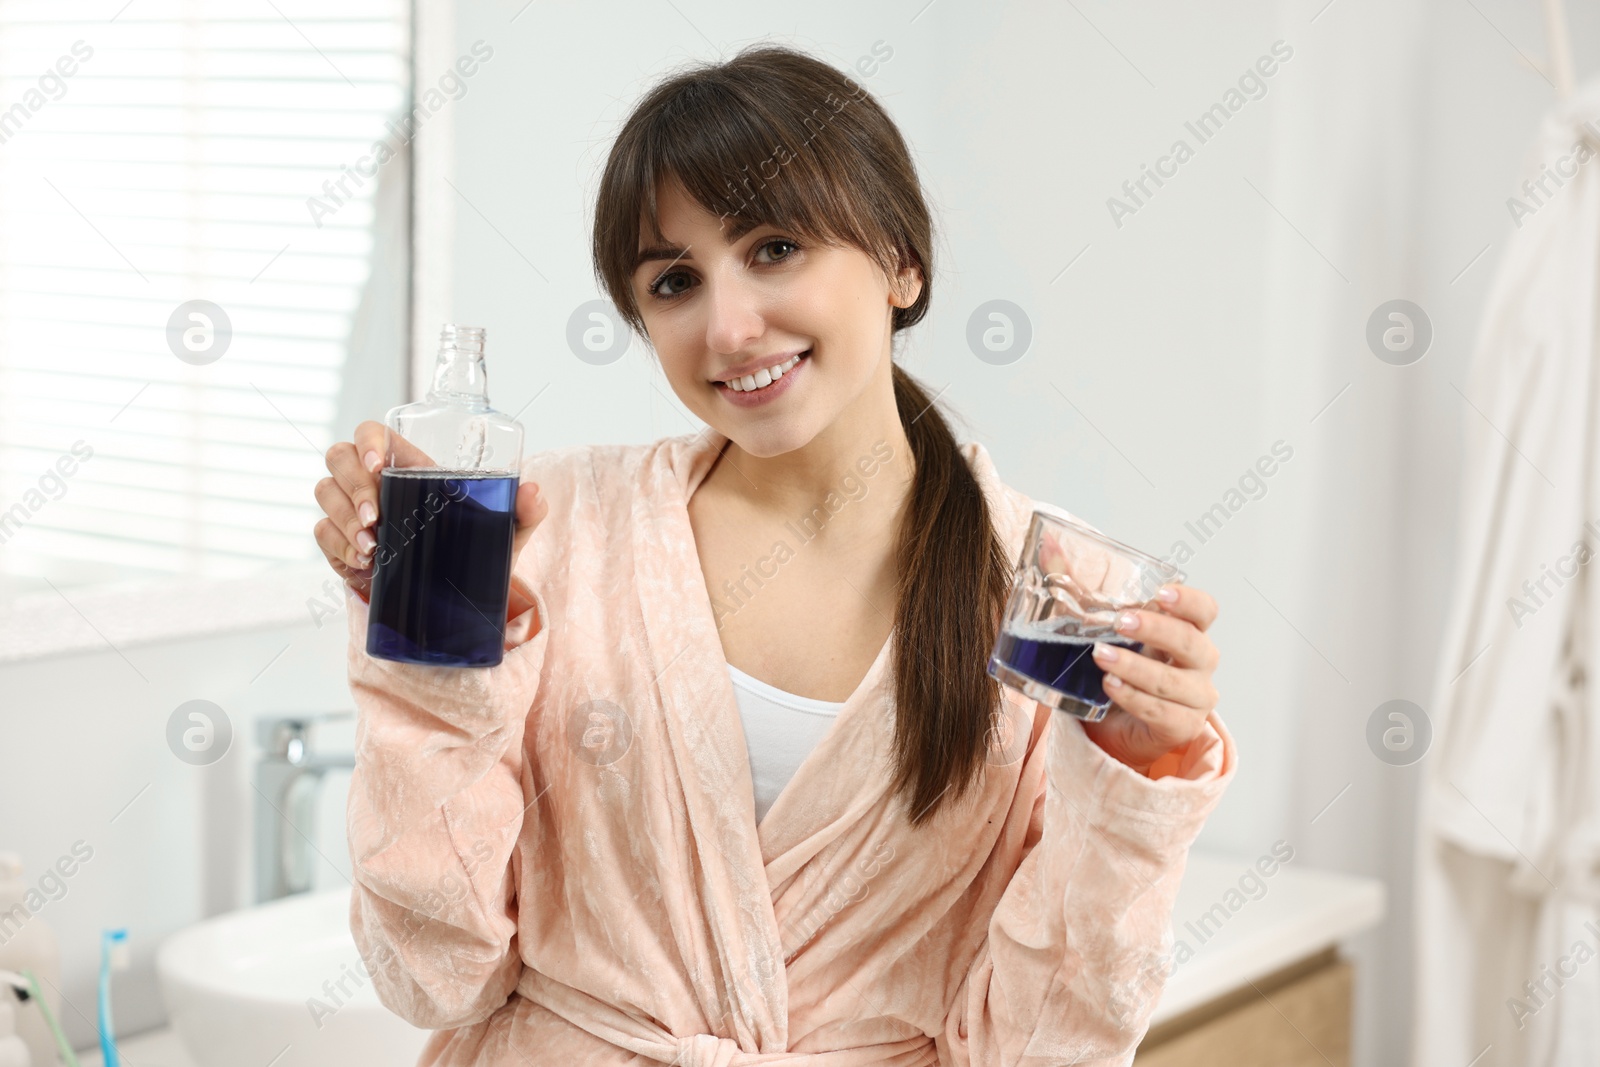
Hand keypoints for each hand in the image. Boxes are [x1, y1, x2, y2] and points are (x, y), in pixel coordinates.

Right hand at [314, 420, 548, 601]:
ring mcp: (352, 511)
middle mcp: (373, 482)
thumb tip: (532, 492)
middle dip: (353, 486)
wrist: (453, 596)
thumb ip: (522, 511)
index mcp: (407, 465)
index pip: (371, 434)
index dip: (367, 441)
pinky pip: (322, 532)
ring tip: (372, 546)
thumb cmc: (474, 548)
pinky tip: (363, 561)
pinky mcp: (340, 542)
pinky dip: (337, 545)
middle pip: (338, 458)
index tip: (378, 465)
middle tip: (376, 519)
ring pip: (325, 493)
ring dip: (343, 518)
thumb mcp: (503, 532)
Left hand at [1079, 583, 1219, 775]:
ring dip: (1135, 666)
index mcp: (1187, 631)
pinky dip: (1133, 698)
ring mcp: (1195, 698)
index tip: (1160, 594)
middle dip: (1156, 630)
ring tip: (1100, 656)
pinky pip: (1161, 712)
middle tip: (1120, 621)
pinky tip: (1110, 686)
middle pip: (1192, 642)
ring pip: (1172, 681)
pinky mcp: (1181, 727)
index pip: (1205, 610)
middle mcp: (1199, 663)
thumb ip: (1079, 592)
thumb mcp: (1101, 631)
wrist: (1114, 726)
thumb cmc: (1117, 669)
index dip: (1189, 600)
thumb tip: (1047, 549)